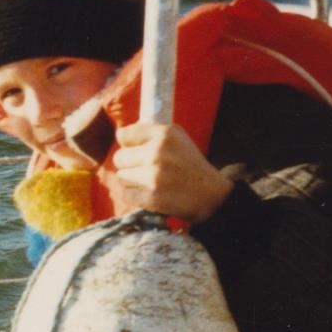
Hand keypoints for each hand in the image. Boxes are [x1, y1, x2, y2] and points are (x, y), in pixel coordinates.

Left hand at [103, 122, 231, 222]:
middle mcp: (158, 152)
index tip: (139, 152)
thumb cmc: (189, 165)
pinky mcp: (152, 197)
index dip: (129, 146)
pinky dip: (135, 198)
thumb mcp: (177, 138)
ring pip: (121, 178)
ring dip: (132, 183)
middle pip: (119, 158)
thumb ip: (150, 133)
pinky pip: (126, 195)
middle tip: (147, 171)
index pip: (123, 135)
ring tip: (151, 183)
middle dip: (130, 166)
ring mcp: (154, 176)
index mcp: (165, 134)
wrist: (212, 195)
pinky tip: (150, 195)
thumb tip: (120, 136)